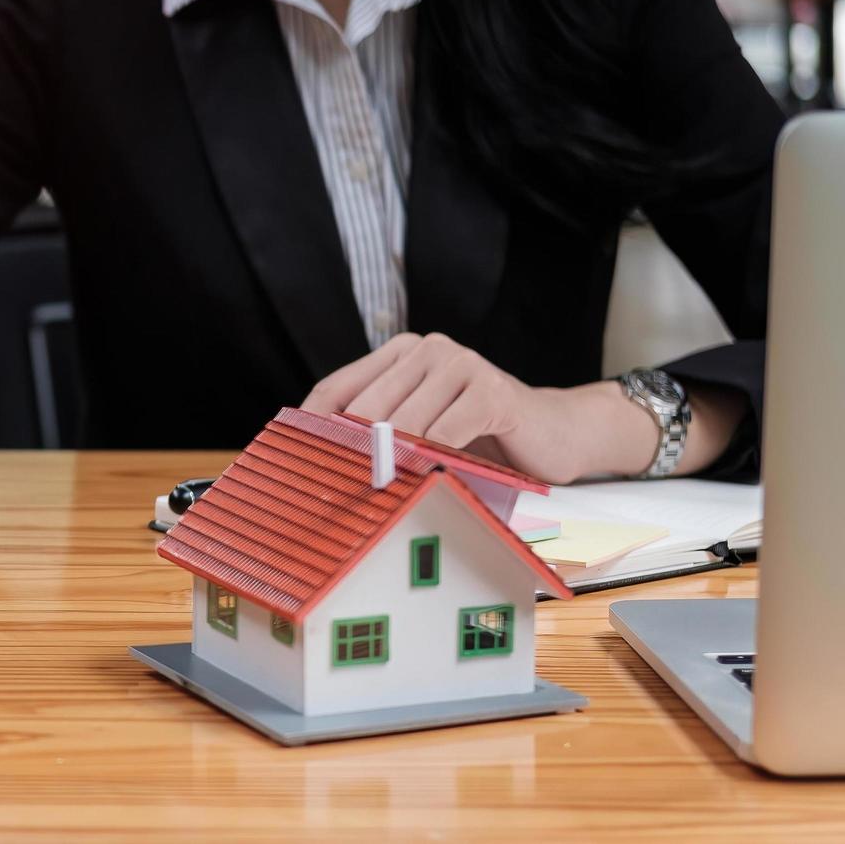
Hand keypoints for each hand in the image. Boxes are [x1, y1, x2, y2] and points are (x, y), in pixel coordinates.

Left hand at [300, 333, 658, 484]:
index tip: (289, 462)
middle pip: (365, 407)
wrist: (555, 433)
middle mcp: (427, 350)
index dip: (309, 427)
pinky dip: (431, 460)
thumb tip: (322, 465)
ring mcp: (461, 365)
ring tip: (375, 493)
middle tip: (331, 491)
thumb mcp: (424, 429)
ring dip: (389, 461)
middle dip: (348, 451)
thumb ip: (383, 433)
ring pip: (404, 422)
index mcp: (401, 354)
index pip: (336, 389)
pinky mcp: (491, 390)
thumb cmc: (482, 437)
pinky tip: (423, 480)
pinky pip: (446, 432)